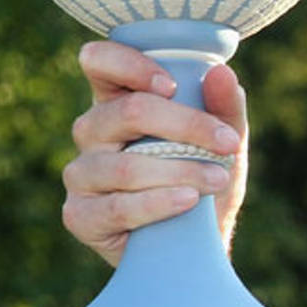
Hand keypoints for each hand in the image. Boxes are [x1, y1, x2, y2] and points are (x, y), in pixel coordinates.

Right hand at [61, 40, 248, 265]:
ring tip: (218, 180)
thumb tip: (221, 72)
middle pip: (124, 112)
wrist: (199, 244)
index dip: (129, 65)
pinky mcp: (79, 215)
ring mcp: (81, 174)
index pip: (98, 62)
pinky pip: (117, 206)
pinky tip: (188, 201)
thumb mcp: (225, 143)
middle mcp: (92, 132)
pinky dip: (160, 203)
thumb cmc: (206, 181)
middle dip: (185, 125)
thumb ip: (225, 107)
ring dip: (181, 171)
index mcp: (118, 101)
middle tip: (226, 143)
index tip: (172, 85)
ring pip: (125, 165)